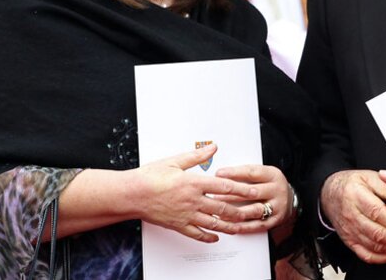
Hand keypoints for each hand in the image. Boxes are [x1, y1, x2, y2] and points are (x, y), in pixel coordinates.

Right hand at [135, 144, 256, 242]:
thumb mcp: (175, 160)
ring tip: (240, 227)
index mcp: (194, 182)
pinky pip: (196, 233)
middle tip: (252, 212)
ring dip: (228, 226)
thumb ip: (197, 156)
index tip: (253, 191)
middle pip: (222, 208)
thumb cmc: (151, 176)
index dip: (241, 189)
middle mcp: (192, 200)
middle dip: (239, 211)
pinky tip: (215, 237)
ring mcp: (185, 215)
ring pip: (212, 223)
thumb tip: (213, 147)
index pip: (224, 187)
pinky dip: (208, 236)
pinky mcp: (177, 225)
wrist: (132, 194)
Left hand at [214, 164, 291, 233]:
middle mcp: (277, 190)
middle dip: (231, 193)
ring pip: (254, 210)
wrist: (290, 198)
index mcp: (273, 174)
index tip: (219, 174)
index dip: (234, 173)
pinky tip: (231, 225)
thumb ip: (246, 174)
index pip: (251, 172)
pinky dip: (243, 226)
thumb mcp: (263, 173)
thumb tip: (222, 174)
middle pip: (252, 192)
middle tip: (215, 194)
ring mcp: (277, 206)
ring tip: (220, 212)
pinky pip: (257, 225)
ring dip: (235, 212)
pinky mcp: (275, 221)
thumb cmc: (270, 184)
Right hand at [320, 170, 385, 264]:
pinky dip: (383, 259)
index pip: (376, 212)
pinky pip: (367, 255)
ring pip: (373, 246)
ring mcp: (350, 230)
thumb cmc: (353, 184)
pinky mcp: (350, 242)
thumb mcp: (370, 177)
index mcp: (356, 195)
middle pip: (376, 232)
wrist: (331, 193)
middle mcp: (351, 214)